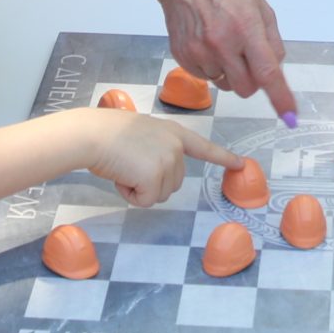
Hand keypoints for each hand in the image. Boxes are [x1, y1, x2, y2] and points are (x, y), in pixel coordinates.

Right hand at [86, 109, 246, 206]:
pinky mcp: (155, 176)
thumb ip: (156, 150)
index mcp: (172, 131)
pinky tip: (121, 175)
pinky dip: (130, 195)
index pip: (202, 146)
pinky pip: (145, 201)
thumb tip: (153, 171)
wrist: (92, 134)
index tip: (241, 164)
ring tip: (122, 167)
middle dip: (148, 182)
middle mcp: (175, 145)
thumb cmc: (106, 134)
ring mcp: (168, 160)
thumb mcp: (140, 136)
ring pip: (158, 194)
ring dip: (138, 188)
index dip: (222, 157)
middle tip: (127, 164)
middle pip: (172, 183)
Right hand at [152, 0, 296, 121]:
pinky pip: (206, 78)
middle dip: (252, 80)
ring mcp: (199, 52)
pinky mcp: (182, 57)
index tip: (289, 116)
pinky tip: (208, 43)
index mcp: (245, 28)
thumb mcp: (260, 5)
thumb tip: (276, 71)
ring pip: (225, 85)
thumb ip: (272, 41)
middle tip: (248, 57)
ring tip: (223, 43)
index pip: (267, 73)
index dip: (280, 97)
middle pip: (246, 89)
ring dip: (230, 73)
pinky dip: (212, 67)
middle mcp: (221, 44)